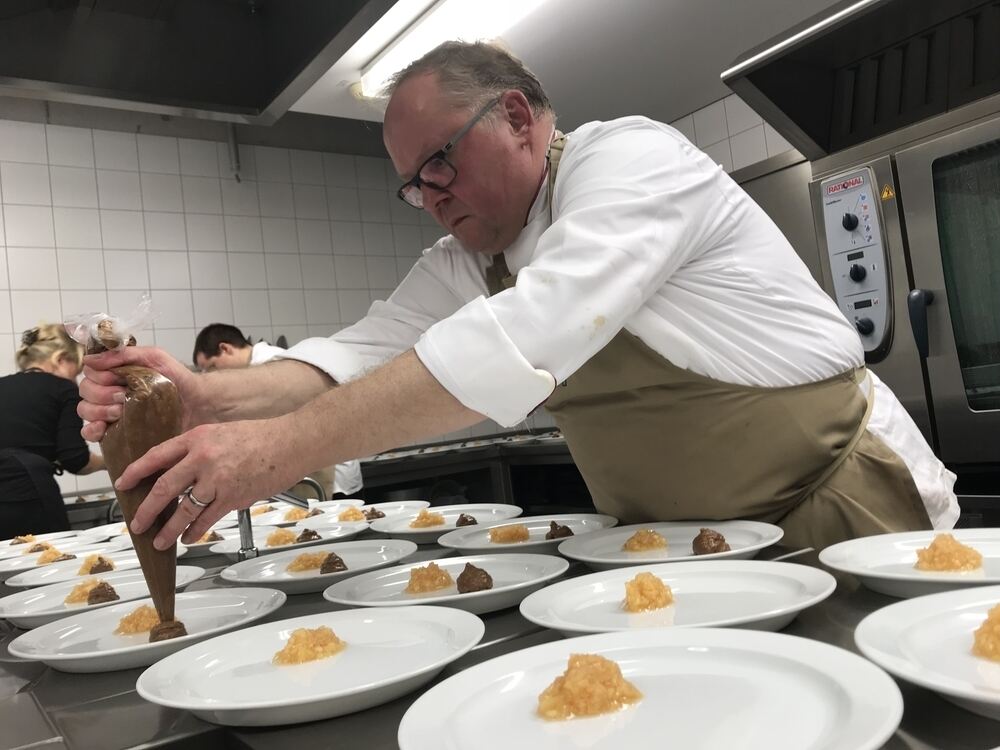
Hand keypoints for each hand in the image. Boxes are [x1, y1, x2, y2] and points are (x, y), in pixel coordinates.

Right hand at [78, 346, 206, 440]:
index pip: (90, 371)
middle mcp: (110, 392)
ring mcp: (112, 413)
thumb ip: (125, 354)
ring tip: (121, 411)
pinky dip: (91, 430)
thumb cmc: (179, 380)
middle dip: (101, 393)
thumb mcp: (156, 358)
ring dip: (99, 410)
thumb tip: (90, 359)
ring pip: (85, 410)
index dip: (99, 375)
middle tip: (123, 396)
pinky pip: (89, 433)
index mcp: (117, 373)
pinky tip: (104, 427)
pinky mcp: (116, 434)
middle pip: (85, 391)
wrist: (198, 406)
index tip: (117, 379)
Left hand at [118, 418, 305, 549]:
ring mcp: (217, 479)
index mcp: (197, 438)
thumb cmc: (262, 436)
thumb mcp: (222, 432)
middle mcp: (202, 458)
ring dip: (169, 529)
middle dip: (147, 510)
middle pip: (164, 488)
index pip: (156, 455)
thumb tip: (182, 471)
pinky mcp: (233, 497)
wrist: (291, 443)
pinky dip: (195, 531)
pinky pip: (206, 519)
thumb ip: (200, 449)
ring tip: (160, 541)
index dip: (136, 471)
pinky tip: (188, 538)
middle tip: (137, 524)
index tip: (123, 482)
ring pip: (183, 510)